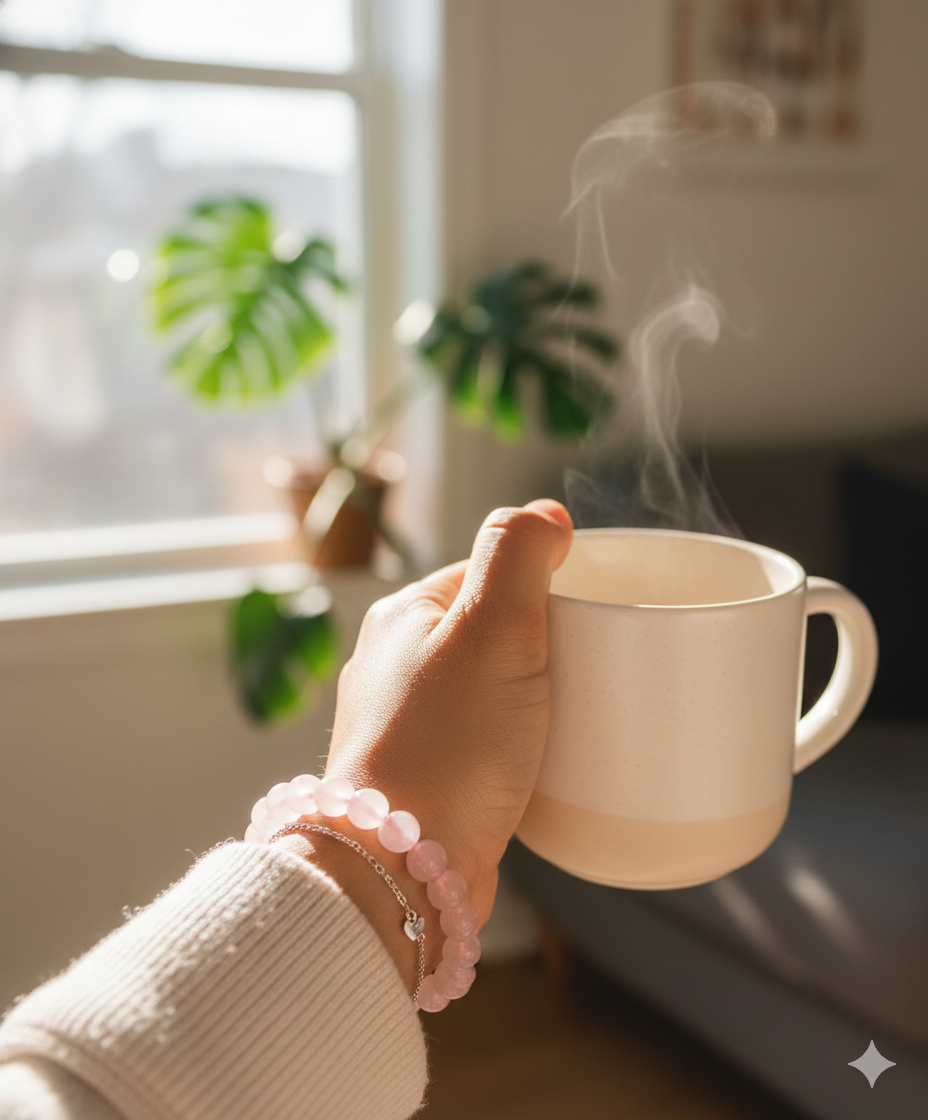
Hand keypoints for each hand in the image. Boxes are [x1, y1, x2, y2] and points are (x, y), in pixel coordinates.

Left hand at [325, 500, 572, 927]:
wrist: (403, 869)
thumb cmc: (444, 748)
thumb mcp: (491, 625)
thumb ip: (517, 552)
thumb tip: (545, 515)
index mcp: (405, 617)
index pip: (489, 572)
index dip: (546, 586)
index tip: (588, 615)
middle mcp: (397, 667)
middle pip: (496, 632)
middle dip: (548, 646)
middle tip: (592, 670)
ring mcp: (409, 725)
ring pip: (494, 690)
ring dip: (539, 700)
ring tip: (575, 720)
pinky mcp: (430, 778)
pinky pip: (489, 743)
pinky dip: (524, 747)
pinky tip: (547, 765)